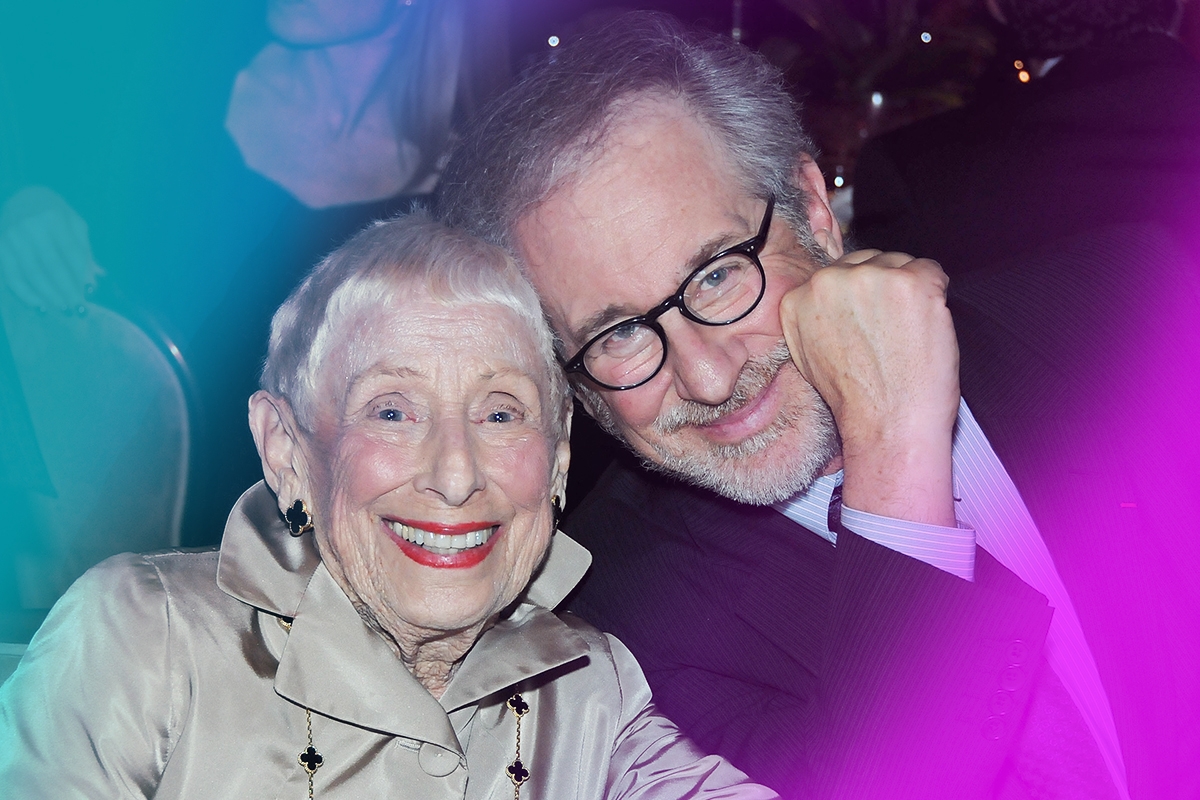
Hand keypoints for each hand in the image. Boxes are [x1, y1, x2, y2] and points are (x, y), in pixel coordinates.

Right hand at [0, 186, 102, 313]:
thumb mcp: (75, 224)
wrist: (21, 197)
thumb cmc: (56, 214)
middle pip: (51, 266)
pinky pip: (11, 276)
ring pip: (30, 274)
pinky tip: (39, 306)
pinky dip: (25, 294)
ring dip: (48, 296)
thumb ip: (84, 250)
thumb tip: (91, 281)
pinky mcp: (0, 248)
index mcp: (53, 218)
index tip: (89, 296)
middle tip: (78, 311)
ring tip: (63, 311)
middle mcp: (30, 227)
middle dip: (66, 291)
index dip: (80, 276)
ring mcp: (11, 238)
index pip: (70, 253)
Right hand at [780, 249, 958, 525]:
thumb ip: (814, 317)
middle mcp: (829, 281)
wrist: (887, 424)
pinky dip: (936, 294)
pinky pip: (932, 270)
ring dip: (908, 291)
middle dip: (881, 288)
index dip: (858, 296)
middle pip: (867, 261)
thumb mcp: (808, 355)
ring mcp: (871, 278)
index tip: (868, 319)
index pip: (836, 273)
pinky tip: (926, 325)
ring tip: (907, 333)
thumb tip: (831, 296)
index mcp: (798, 298)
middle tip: (891, 329)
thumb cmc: (854, 399)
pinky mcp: (911, 282)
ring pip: (899, 263)